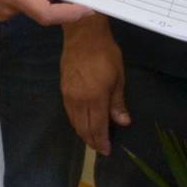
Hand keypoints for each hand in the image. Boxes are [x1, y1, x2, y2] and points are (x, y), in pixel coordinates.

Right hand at [60, 14, 128, 153]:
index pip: (97, 127)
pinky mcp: (63, 89)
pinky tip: (82, 123)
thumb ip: (118, 102)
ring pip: (74, 122)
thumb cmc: (105, 54)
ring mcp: (68, 96)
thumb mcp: (118, 78)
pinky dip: (76, 122)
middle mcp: (79, 101)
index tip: (107, 151)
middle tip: (100, 148)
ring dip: (83, 133)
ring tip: (92, 139)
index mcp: (95, 99)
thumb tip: (123, 122)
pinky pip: (69, 113)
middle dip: (92, 141)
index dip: (102, 141)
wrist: (83, 35)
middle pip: (83, 128)